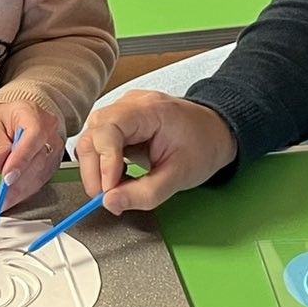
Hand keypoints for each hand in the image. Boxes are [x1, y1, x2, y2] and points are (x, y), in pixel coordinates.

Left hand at [0, 99, 64, 216]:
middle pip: (36, 162)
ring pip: (38, 177)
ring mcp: (53, 149)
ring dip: (15, 195)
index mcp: (34, 115)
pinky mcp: (50, 165)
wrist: (8, 121)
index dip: (21, 159)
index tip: (6, 178)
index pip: (34, 136)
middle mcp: (49, 132)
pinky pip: (37, 183)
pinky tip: (4, 202)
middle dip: (15, 186)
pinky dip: (19, 195)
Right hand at [73, 91, 238, 212]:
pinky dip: (102, 164)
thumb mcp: (179, 176)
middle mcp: (131, 104)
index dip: (104, 160)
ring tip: (115, 188)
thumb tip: (110, 202)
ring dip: (96, 168)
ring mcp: (124, 111)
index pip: (109, 128)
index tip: (109, 189)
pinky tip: (118, 177)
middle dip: (94, 168)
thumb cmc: (203, 146)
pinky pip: (99, 142)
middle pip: (94, 132)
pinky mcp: (120, 123)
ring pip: (92, 138)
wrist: (215, 132)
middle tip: (105, 197)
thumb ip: (145, 193)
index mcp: (150, 110)